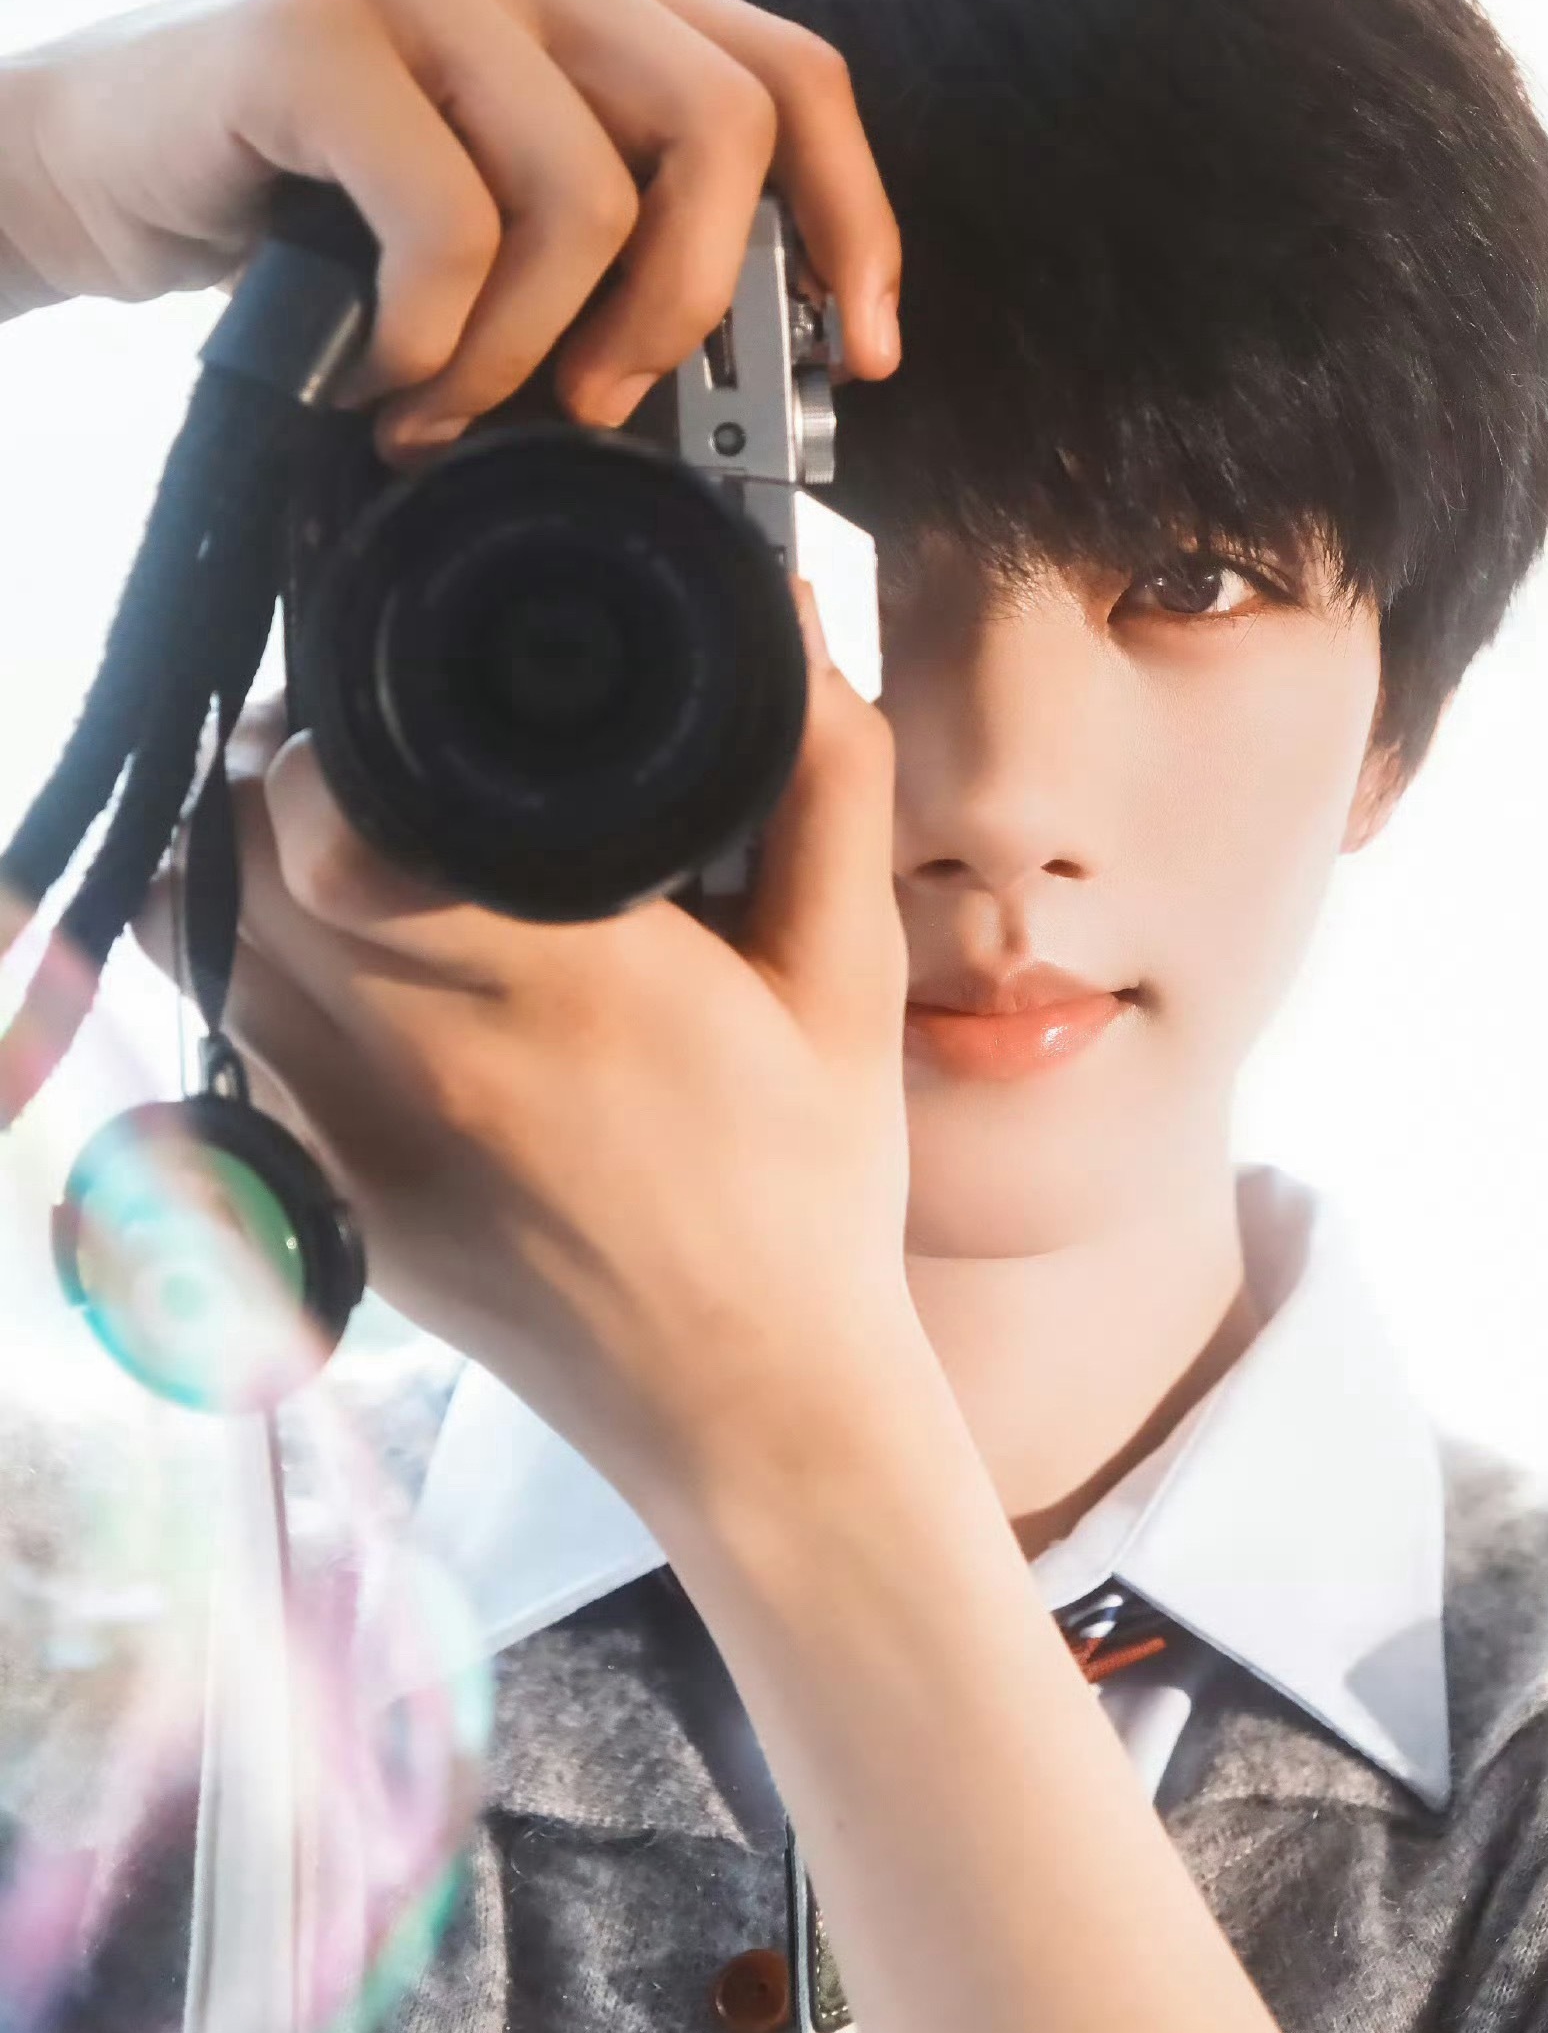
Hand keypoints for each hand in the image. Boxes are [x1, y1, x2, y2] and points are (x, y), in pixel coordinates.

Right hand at [0, 0, 900, 450]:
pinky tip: (378, 376)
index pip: (791, 73)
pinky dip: (428, 345)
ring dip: (526, 354)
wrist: (90, 167)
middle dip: (683, 309)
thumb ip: (615, 230)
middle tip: (604, 409)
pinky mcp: (318, 27)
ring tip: (447, 405)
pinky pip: (450, 229)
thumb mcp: (495, 208)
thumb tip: (764, 368)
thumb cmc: (306, 206)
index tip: (861, 356)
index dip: (851, 223)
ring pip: (587, 197)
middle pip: (722, 129)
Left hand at [149, 578, 916, 1533]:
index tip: (411, 715)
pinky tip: (357, 971)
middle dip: (300, 777)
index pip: (332, 818)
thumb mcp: (849, 984)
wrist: (754, 1412)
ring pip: (213, 937)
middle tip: (396, 761)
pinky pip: (230, 1035)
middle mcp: (424, 1058)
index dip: (340, 741)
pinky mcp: (326, 1194)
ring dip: (260, 869)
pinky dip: (261, 973)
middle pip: (246, 851)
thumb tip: (792, 620)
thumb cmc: (811, 1198)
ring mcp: (352, 1136)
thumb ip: (825, 790)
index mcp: (561, 985)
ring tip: (370, 853)